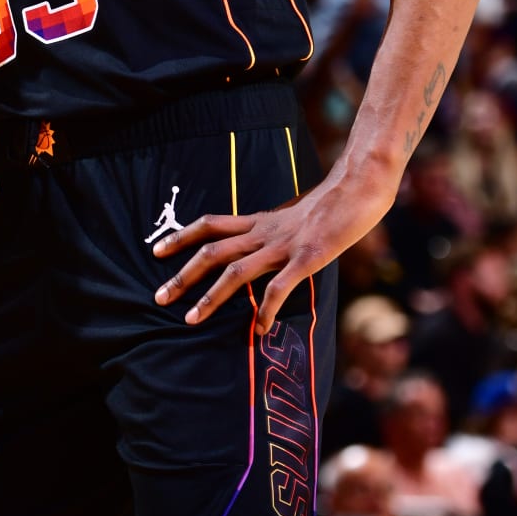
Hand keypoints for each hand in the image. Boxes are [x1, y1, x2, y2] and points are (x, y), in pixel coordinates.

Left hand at [152, 171, 392, 331]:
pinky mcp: (308, 257)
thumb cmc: (331, 205)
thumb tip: (265, 247)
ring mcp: (284, 245)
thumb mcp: (294, 217)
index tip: (157, 251)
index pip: (209, 224)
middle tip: (158, 296)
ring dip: (210, 298)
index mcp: (259, 221)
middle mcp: (264, 232)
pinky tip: (259, 329)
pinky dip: (266, 308)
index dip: (181, 236)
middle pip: (212, 251)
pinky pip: (280, 286)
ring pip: (236, 271)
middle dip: (183, 275)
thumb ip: (276, 231)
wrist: (359, 186)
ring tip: (190, 320)